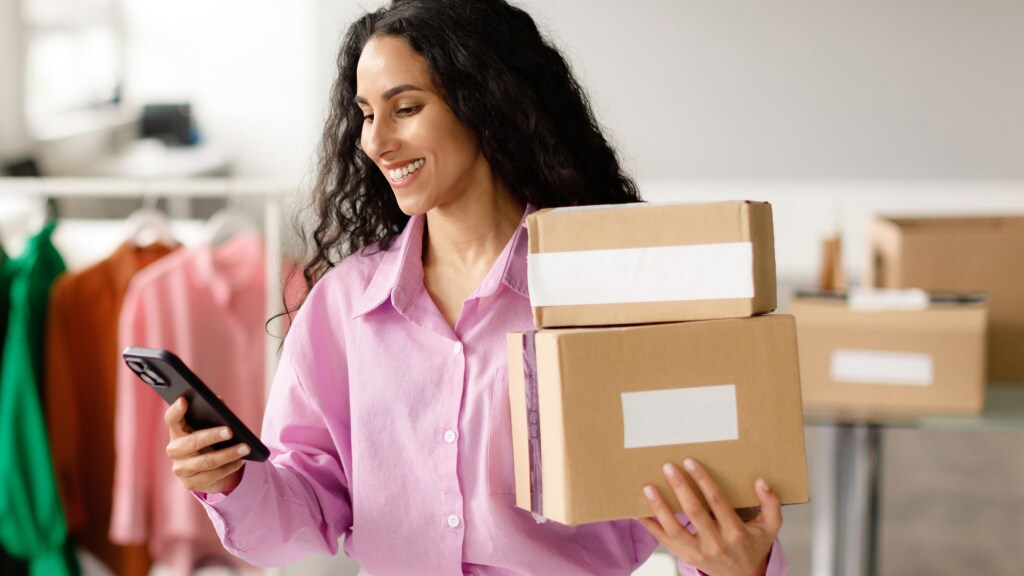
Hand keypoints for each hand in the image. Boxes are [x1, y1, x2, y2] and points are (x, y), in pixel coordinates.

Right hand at [164, 396, 247, 493]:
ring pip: (205, 462)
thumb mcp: (211, 426)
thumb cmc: (211, 440)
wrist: (210, 470)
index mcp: (177, 431)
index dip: (176, 410)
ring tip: (245, 448)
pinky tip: (240, 461)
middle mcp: (174, 450)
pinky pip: (212, 476)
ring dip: (228, 454)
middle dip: (212, 436)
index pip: (171, 419)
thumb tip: (219, 401)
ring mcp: (180, 469)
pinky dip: (229, 468)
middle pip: (191, 442)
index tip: (184, 400)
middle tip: (230, 431)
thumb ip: (213, 412)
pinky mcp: (190, 483)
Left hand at [638, 458, 780, 575]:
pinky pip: (665, 541)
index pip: (717, 501)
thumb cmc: (753, 547)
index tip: (690, 462)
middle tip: (668, 467)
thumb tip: (761, 482)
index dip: (703, 480)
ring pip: (675, 529)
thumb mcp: (770, 527)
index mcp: (735, 532)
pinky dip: (651, 527)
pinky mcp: (686, 557)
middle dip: (680, 487)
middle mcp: (716, 543)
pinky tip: (639, 511)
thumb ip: (770, 504)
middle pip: (694, 512)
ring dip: (660, 507)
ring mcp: (698, 552)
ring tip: (649, 487)